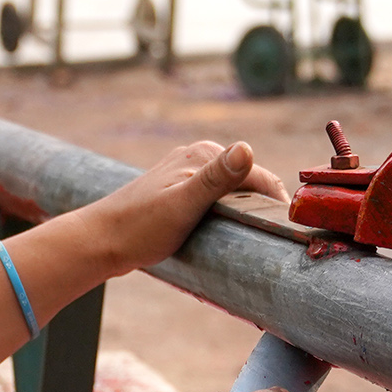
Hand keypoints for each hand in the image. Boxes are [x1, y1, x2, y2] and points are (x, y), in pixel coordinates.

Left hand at [66, 141, 286, 277]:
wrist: (101, 241)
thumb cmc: (140, 228)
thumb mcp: (183, 204)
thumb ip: (216, 178)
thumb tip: (246, 149)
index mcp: (204, 155)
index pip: (258, 176)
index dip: (277, 204)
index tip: (290, 234)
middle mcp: (198, 157)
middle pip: (249, 182)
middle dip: (264, 207)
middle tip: (275, 243)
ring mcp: (189, 172)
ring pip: (235, 190)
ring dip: (249, 211)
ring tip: (256, 240)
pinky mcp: (182, 189)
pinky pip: (218, 198)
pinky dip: (230, 213)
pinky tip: (229, 233)